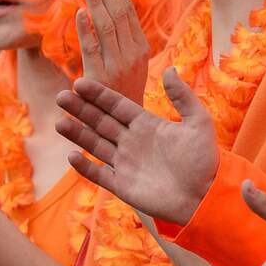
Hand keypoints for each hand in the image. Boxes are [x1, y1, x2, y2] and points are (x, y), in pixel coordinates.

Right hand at [55, 67, 217, 224]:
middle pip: (101, 121)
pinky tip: (72, 156)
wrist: (205, 197)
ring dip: (77, 134)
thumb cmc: (204, 160)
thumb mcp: (198, 122)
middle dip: (81, 109)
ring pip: (95, 145)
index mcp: (146, 124)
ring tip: (60, 122)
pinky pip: (99, 175)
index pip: (117, 105)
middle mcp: (132, 141)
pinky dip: (85, 167)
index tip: (80, 82)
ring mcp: (125, 163)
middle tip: (61, 96)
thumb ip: (183, 96)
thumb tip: (170, 68)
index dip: (98, 95)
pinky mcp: (123, 186)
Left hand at [76, 0, 149, 102]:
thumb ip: (122, 40)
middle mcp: (132, 55)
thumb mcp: (131, 65)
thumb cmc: (124, 94)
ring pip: (106, 27)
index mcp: (141, 49)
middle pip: (118, 14)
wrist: (124, 129)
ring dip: (95, 1)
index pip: (128, 12)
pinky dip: (85, 29)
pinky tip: (79, 13)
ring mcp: (116, 66)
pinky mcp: (99, 78)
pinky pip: (91, 49)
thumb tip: (106, 10)